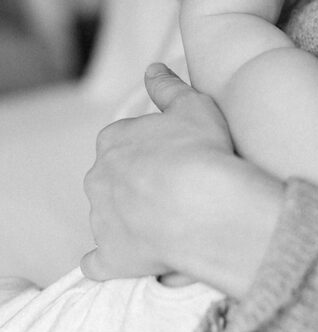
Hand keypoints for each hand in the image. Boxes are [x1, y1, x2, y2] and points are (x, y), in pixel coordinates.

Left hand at [81, 65, 282, 295]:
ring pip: (108, 216)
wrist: (207, 208)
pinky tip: (126, 259)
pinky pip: (99, 263)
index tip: (175, 158)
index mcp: (113, 140)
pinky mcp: (111, 257)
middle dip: (136, 184)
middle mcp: (97, 178)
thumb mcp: (194, 106)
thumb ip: (168, 86)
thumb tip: (153, 68)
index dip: (151, 150)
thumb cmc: (203, 152)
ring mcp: (101, 219)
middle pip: (113, 178)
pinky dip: (108, 261)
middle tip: (175, 190)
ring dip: (129, 219)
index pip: (124, 141)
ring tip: (170, 223)